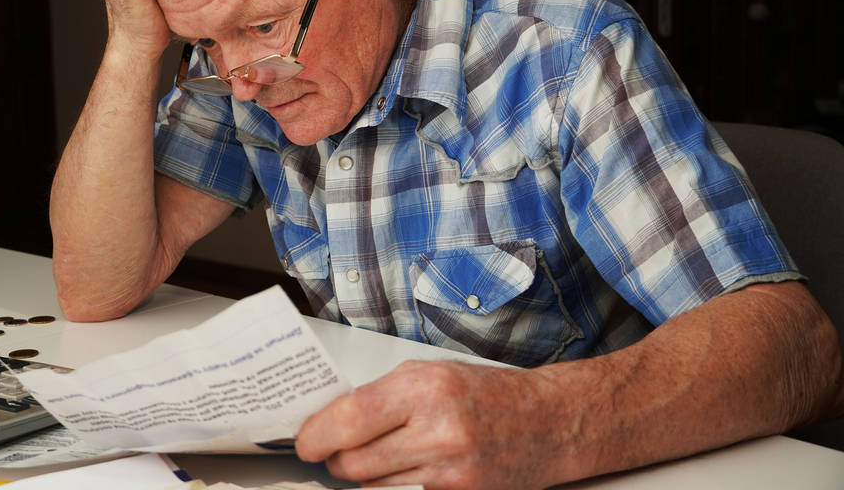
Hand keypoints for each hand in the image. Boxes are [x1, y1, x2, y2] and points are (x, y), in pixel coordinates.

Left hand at [295, 360, 570, 489]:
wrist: (548, 423)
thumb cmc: (487, 393)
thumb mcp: (431, 374)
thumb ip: (381, 396)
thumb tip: (332, 418)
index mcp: (424, 386)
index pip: (348, 419)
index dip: (315, 435)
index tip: (304, 440)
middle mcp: (436, 428)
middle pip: (353, 461)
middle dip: (335, 458)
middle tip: (332, 449)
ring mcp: (449, 470)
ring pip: (372, 486)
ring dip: (363, 474)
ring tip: (377, 454)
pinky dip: (393, 487)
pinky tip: (406, 470)